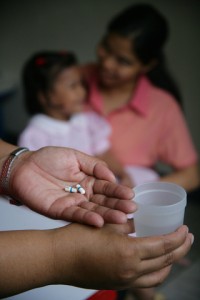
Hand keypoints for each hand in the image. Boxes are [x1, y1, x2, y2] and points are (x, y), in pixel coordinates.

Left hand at [9, 146, 134, 226]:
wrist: (24, 166)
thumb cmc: (48, 158)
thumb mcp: (75, 156)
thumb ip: (94, 165)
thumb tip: (112, 176)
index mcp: (88, 180)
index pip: (107, 186)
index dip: (118, 190)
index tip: (131, 194)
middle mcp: (83, 194)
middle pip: (103, 201)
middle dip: (118, 205)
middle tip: (132, 209)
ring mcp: (73, 203)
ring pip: (93, 210)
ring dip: (107, 215)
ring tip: (122, 218)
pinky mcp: (60, 211)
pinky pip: (75, 215)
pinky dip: (87, 218)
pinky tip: (99, 221)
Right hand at [52, 224, 193, 289]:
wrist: (58, 258)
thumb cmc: (78, 237)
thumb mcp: (107, 224)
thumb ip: (127, 225)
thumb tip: (138, 223)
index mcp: (129, 252)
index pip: (164, 245)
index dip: (178, 237)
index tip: (186, 229)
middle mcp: (131, 270)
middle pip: (166, 261)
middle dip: (182, 249)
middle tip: (189, 238)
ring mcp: (125, 281)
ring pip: (158, 276)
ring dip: (171, 263)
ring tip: (176, 250)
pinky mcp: (117, 284)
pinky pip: (146, 282)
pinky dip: (156, 271)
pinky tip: (155, 262)